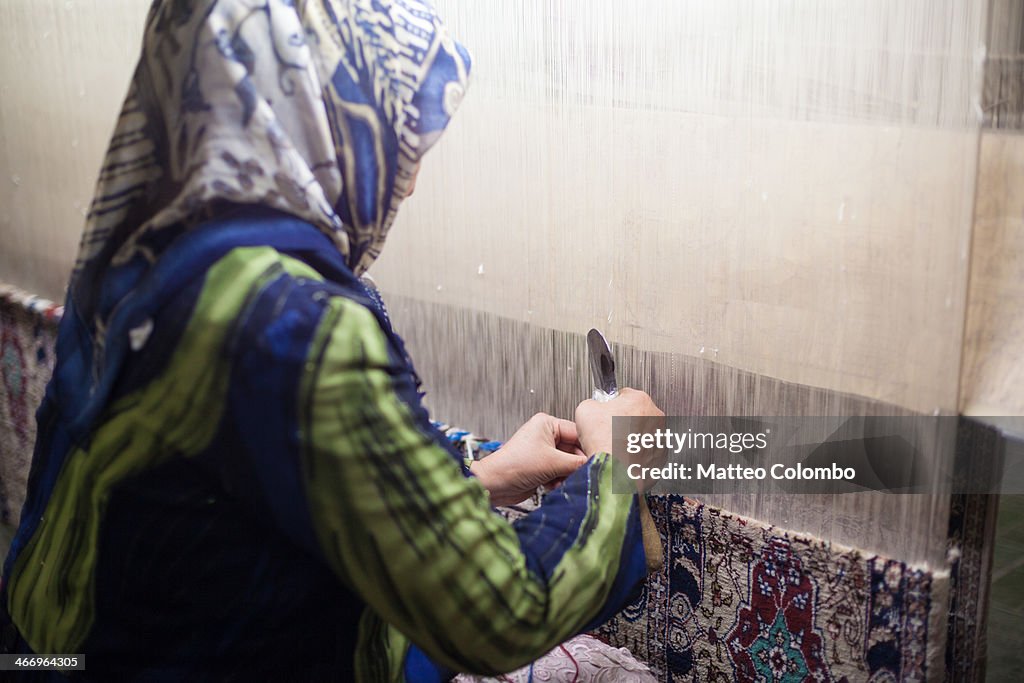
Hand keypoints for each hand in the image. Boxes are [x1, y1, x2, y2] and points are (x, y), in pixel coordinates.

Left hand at [470, 413, 587, 506]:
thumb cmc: (514, 465)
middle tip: (581, 474)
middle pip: (574, 450)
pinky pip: (560, 473)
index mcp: (547, 424)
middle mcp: (546, 435)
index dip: (588, 447)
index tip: (599, 458)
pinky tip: (553, 485)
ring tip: (561, 481)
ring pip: (568, 464)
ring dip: (567, 475)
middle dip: (575, 465)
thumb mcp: (553, 462)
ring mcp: (543, 452)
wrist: (495, 484)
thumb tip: (596, 463)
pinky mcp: (541, 467)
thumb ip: (578, 463)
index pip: (577, 433)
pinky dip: (559, 480)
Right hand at [574, 388, 664, 456]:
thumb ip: (592, 403)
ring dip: (630, 437)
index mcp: (639, 399)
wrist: (616, 473)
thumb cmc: (605, 443)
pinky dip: (636, 453)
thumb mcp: (585, 409)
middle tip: (607, 432)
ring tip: (614, 446)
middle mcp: (655, 416)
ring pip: (642, 433)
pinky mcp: (661, 456)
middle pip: (635, 413)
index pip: (623, 395)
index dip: (610, 405)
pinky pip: (647, 451)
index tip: (604, 414)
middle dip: (622, 421)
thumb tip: (593, 407)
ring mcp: (660, 437)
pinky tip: (623, 457)